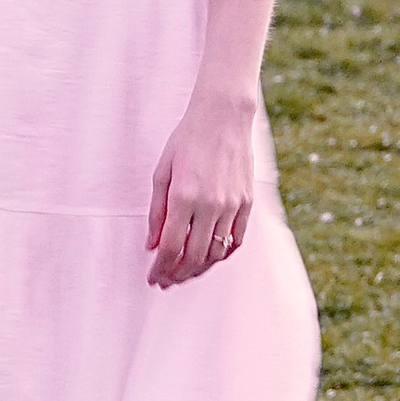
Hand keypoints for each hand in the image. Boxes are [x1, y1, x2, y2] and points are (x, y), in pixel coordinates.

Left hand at [147, 90, 258, 289]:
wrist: (223, 118)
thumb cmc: (186, 141)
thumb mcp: (162, 172)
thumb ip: (156, 212)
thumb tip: (152, 245)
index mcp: (184, 197)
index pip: (171, 247)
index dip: (161, 268)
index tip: (152, 278)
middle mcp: (210, 205)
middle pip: (194, 256)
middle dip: (177, 275)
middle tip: (166, 282)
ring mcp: (232, 206)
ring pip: (216, 253)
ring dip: (198, 269)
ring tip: (184, 274)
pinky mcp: (248, 203)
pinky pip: (236, 240)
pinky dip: (222, 254)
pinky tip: (209, 257)